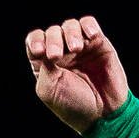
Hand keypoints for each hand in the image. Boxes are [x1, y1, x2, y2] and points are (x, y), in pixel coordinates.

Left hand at [26, 15, 129, 133]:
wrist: (104, 113)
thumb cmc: (74, 105)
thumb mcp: (49, 90)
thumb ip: (43, 66)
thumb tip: (46, 46)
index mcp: (44, 64)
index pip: (35, 41)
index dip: (35, 41)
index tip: (40, 52)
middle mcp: (62, 53)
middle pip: (52, 32)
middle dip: (53, 40)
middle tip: (57, 56)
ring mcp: (80, 47)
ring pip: (70, 26)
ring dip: (70, 33)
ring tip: (76, 49)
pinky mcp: (99, 43)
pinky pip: (90, 24)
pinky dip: (88, 26)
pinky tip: (90, 36)